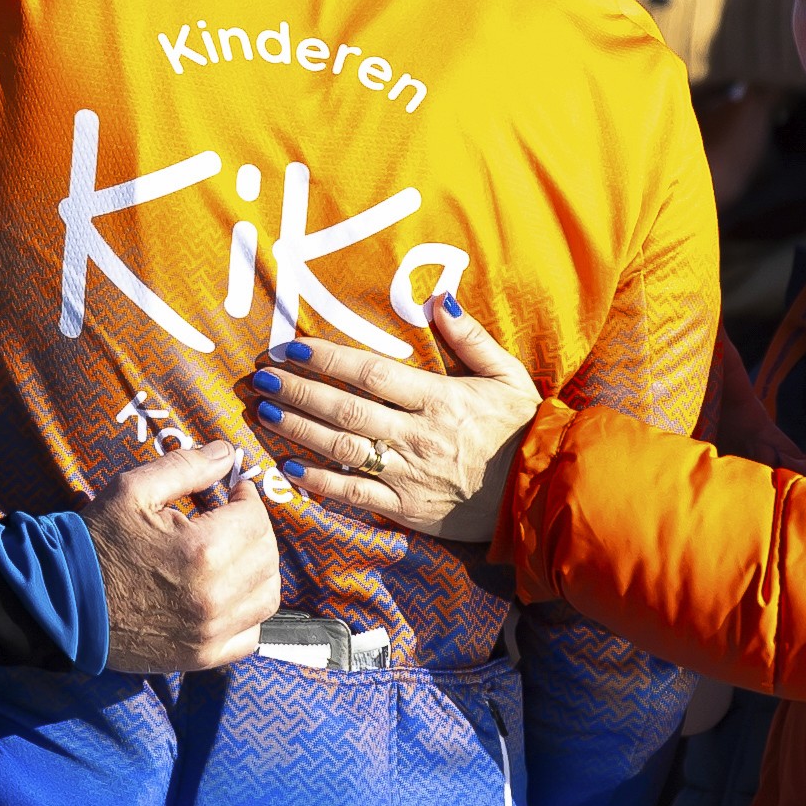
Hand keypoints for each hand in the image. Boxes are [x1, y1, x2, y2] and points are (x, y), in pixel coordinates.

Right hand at [89, 436, 281, 674]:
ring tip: (236, 554)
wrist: (61, 602)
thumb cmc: (95, 544)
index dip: (247, 498)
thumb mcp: (132, 490)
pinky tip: (230, 594)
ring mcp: (211, 632)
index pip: (255, 518)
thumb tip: (226, 452)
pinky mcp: (202, 657)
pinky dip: (250, 613)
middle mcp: (215, 596)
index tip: (233, 492)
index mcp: (201, 550)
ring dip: (260, 569)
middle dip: (255, 530)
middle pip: (266, 556)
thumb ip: (185, 467)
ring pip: (267, 597)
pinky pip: (252, 636)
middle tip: (233, 519)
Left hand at [246, 294, 536, 544]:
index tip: (290, 348)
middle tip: (259, 378)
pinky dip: (320, 482)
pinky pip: (356, 494)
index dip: (326, 359)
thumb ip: (469, 338)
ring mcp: (409, 474)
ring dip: (297, 429)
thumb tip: (438, 297)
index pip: (370, 373)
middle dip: (297, 390)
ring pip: (341, 450)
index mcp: (438, 398)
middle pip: (344, 409)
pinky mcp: (408, 509)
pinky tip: (290, 467)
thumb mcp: (507, 375)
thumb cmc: (525, 429)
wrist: (545, 493)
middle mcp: (417, 435)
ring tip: (263, 412)